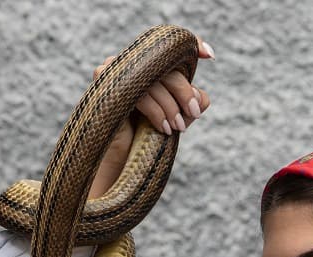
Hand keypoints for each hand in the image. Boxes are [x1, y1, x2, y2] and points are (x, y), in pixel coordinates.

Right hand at [88, 38, 213, 197]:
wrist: (122, 157)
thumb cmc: (150, 133)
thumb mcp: (179, 116)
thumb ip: (195, 102)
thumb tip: (199, 94)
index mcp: (151, 63)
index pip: (172, 46)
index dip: (193, 43)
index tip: (209, 55)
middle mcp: (133, 60)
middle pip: (165, 66)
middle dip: (183, 92)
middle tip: (193, 113)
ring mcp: (116, 67)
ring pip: (152, 80)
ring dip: (170, 106)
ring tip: (177, 127)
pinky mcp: (103, 78)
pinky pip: (137, 91)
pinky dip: (155, 110)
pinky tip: (164, 128)